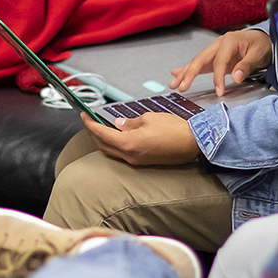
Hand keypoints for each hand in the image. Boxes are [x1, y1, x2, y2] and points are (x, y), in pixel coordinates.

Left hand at [81, 111, 201, 165]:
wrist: (194, 144)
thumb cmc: (174, 129)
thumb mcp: (148, 119)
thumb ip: (130, 123)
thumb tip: (118, 125)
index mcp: (129, 143)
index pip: (101, 134)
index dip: (90, 124)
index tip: (84, 115)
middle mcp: (130, 156)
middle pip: (103, 145)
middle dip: (94, 133)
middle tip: (90, 120)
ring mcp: (137, 161)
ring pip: (112, 152)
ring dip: (103, 141)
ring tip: (100, 127)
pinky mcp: (143, 163)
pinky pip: (122, 155)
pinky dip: (115, 146)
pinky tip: (117, 137)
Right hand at [169, 28, 272, 97]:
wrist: (262, 40)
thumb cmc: (261, 46)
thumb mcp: (258, 55)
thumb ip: (246, 66)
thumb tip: (235, 78)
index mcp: (229, 41)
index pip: (219, 61)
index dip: (218, 77)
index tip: (219, 92)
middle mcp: (219, 43)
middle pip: (201, 59)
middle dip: (190, 73)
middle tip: (181, 87)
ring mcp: (215, 49)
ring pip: (197, 61)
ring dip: (185, 73)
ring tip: (173, 84)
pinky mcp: (214, 57)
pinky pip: (200, 63)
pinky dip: (188, 69)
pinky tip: (176, 73)